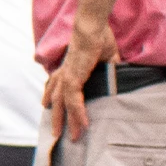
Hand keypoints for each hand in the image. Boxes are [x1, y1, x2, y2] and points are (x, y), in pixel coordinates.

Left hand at [44, 22, 119, 141]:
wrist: (92, 28)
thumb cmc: (99, 37)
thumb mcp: (107, 57)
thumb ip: (110, 68)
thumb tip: (119, 75)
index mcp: (67, 68)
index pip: (55, 84)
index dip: (50, 94)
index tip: (46, 105)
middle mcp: (63, 76)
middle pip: (56, 101)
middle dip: (56, 117)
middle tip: (56, 132)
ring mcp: (66, 79)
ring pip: (63, 107)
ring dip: (67, 123)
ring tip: (71, 137)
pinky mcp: (72, 81)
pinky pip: (74, 103)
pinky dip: (78, 115)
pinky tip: (83, 125)